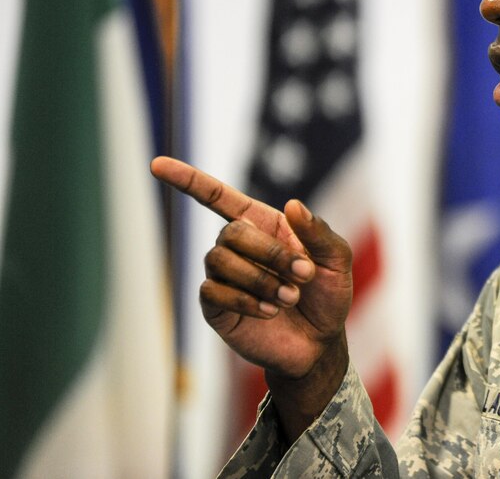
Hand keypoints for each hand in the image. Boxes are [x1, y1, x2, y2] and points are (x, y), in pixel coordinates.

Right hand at [150, 156, 351, 435]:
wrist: (320, 343)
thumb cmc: (327, 295)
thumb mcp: (336, 260)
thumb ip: (318, 232)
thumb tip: (292, 204)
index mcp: (264, 224)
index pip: (217, 197)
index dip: (187, 180)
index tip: (156, 164)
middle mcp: (238, 246)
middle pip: (230, 232)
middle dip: (269, 253)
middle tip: (303, 276)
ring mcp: (223, 276)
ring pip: (219, 260)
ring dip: (259, 279)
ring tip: (289, 298)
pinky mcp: (215, 306)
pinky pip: (213, 291)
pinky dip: (245, 300)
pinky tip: (269, 311)